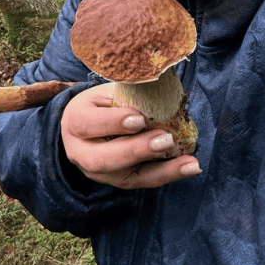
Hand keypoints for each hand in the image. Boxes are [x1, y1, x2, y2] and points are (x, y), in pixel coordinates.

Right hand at [61, 83, 200, 189]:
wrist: (87, 125)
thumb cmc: (101, 104)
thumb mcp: (106, 92)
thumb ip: (127, 91)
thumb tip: (159, 82)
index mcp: (74, 122)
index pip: (87, 124)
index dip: (113, 122)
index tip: (140, 117)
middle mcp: (80, 152)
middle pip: (102, 159)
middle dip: (136, 151)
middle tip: (166, 139)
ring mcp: (98, 172)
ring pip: (125, 178)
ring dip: (160, 170)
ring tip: (188, 161)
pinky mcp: (118, 181)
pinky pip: (142, 182)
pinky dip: (168, 175)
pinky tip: (190, 166)